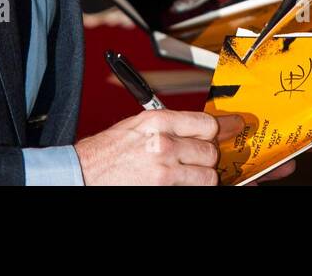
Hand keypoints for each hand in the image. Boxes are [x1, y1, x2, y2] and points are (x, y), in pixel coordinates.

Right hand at [74, 109, 235, 184]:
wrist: (80, 174)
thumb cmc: (104, 152)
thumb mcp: (136, 126)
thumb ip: (168, 125)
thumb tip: (197, 129)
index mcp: (157, 122)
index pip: (205, 123)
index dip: (219, 128)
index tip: (231, 127)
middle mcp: (164, 144)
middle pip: (210, 150)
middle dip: (208, 155)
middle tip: (199, 157)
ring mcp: (164, 171)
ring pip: (208, 174)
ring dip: (203, 175)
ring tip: (188, 173)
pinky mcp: (163, 190)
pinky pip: (194, 189)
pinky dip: (192, 187)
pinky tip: (182, 182)